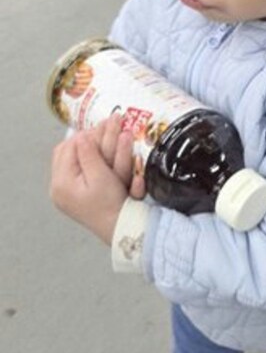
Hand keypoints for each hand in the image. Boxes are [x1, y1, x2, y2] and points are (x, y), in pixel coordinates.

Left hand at [49, 114, 145, 245]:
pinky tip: (92, 155)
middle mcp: (57, 188)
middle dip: (82, 139)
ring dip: (81, 148)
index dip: (85, 135)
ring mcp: (63, 193)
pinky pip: (72, 170)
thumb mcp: (101, 176)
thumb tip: (82, 135)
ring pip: (67, 160)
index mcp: (61, 183)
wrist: (120, 228)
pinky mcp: (71, 196)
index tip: (102, 125)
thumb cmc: (112, 204)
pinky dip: (82, 159)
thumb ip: (89, 154)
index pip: (68, 148)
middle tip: (99, 128)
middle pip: (64, 153)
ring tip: (95, 137)